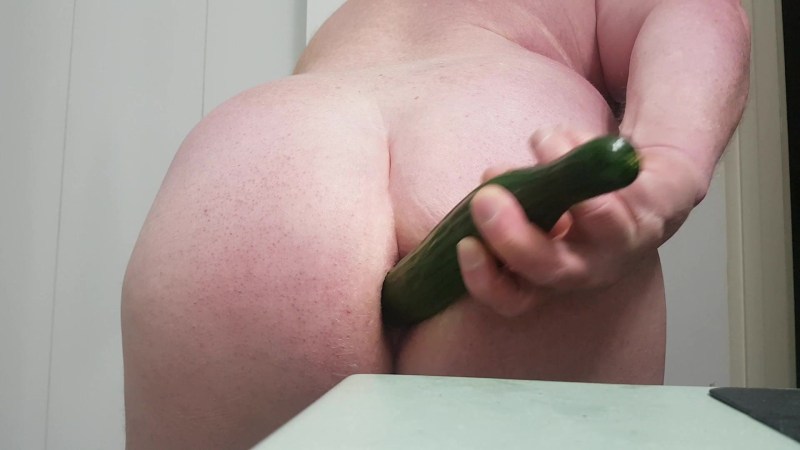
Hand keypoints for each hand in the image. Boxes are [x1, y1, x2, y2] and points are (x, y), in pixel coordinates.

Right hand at [456, 126, 705, 316]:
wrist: (647, 188)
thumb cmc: (577, 205)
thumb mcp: (536, 210)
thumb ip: (508, 202)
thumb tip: (491, 182)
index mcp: (551, 276)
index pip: (514, 298)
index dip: (486, 280)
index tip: (465, 245)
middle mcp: (590, 270)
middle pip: (554, 271)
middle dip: (515, 237)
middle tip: (487, 195)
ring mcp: (627, 242)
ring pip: (597, 217)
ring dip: (561, 171)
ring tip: (542, 140)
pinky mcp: (658, 208)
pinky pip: (622, 179)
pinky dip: (588, 150)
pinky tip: (566, 136)